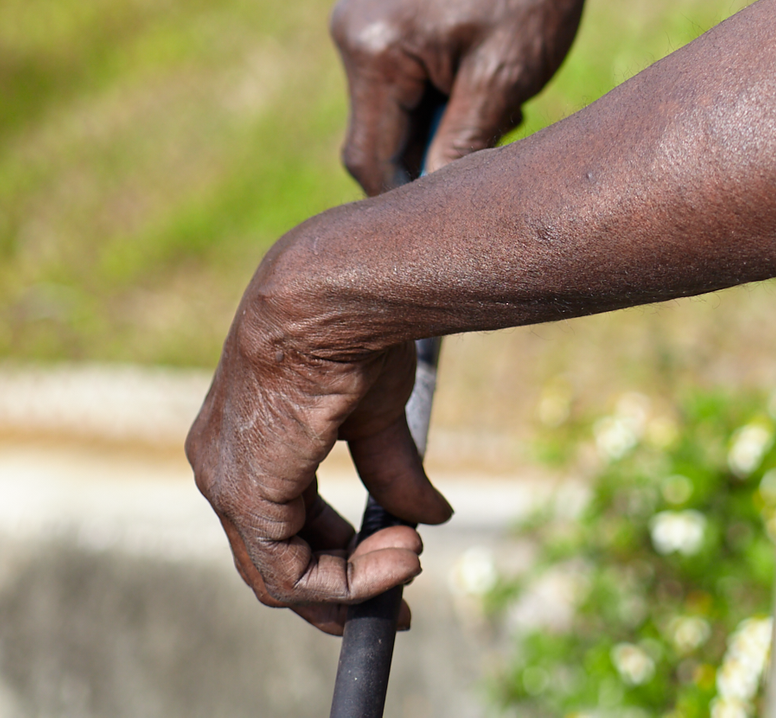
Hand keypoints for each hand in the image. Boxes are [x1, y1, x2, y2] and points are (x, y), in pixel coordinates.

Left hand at [186, 227, 452, 633]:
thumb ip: (390, 469)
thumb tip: (434, 517)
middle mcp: (224, 465)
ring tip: (411, 562)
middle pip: (277, 557)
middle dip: (343, 585)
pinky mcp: (245, 499)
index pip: (285, 520)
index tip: (397, 562)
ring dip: (354, 583)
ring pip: (281, 574)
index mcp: (249, 438)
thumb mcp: (375, 412)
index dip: (340, 553)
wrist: (334, 297)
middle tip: (400, 596)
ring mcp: (227, 486)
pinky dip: (344, 581)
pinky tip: (397, 558)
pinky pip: (289, 573)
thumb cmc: (354, 334)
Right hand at [332, 0, 592, 193]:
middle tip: (500, 144)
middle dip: (433, 159)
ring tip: (502, 105)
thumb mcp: (504, 81)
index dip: (413, 202)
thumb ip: (460, 151)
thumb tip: (430, 218)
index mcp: (374, 47)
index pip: (373, 162)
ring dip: (441, 132)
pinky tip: (486, 88)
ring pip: (391, 120)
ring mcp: (361, 23)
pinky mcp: (381, 22)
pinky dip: (439, 105)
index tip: (464, 221)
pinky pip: (398, 91)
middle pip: (376, 143)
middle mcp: (352, 31)